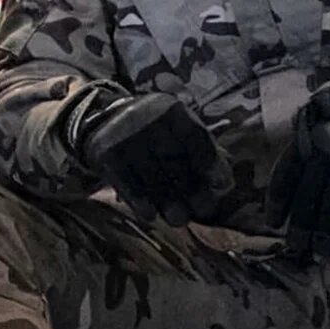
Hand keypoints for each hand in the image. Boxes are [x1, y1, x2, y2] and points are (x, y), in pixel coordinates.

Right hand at [72, 91, 232, 226]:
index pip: (196, 136)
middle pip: (174, 158)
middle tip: (202, 210)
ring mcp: (124, 135)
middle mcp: (146, 116)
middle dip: (191, 187)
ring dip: (168, 201)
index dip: (211, 162)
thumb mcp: (178, 132)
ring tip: (179, 220)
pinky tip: (150, 216)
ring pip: (152, 175)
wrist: (104, 122)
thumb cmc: (155, 134)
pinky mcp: (106, 153)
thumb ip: (203, 152)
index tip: (222, 185)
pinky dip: (140, 201)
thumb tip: (225, 182)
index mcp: (170, 109)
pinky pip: (127, 183)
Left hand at [269, 68, 329, 257]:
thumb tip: (296, 167)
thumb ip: (311, 135)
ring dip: (324, 234)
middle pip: (307, 196)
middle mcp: (326, 149)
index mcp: (310, 133)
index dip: (278, 201)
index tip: (273, 222)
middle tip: (295, 249)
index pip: (286, 173)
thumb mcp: (329, 112)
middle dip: (301, 226)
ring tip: (318, 254)